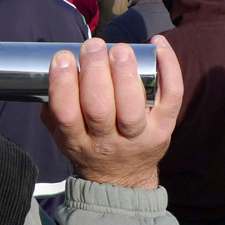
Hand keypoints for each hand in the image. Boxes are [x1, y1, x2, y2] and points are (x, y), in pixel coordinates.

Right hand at [40, 36, 182, 189]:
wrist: (121, 180)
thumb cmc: (89, 148)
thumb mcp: (62, 136)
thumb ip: (54, 108)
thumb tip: (52, 69)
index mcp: (77, 141)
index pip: (67, 114)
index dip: (63, 84)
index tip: (62, 58)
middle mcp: (107, 142)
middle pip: (100, 109)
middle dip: (95, 73)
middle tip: (92, 46)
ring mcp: (139, 136)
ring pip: (132, 108)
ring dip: (125, 75)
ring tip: (120, 50)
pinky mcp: (164, 127)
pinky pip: (171, 96)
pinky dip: (168, 68)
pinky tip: (157, 45)